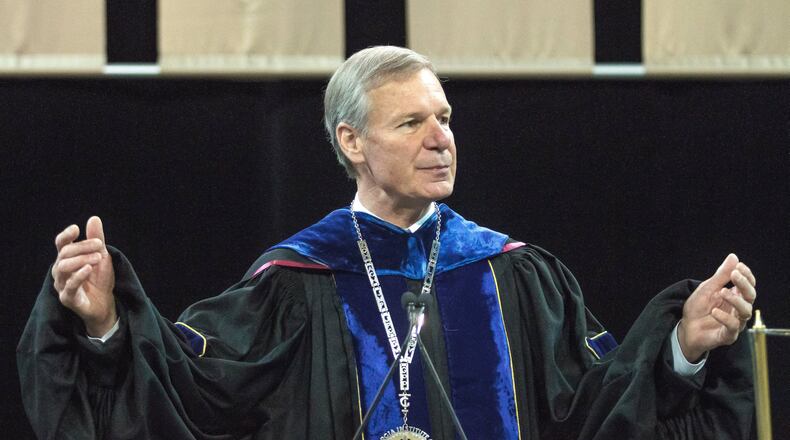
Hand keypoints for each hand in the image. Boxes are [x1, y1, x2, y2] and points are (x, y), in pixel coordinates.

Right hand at [52, 216, 115, 336]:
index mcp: (67, 259)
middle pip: (64, 254)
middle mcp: (60, 271)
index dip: (66, 235)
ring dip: (81, 259)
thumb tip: (93, 218)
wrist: (105, 303)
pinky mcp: (67, 298)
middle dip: (83, 247)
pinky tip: (88, 269)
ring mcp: (62, 284)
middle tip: (100, 246)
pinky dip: (78, 275)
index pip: (61, 244)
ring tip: (98, 257)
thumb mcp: (102, 256)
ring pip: (63, 267)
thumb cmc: (100, 279)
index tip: (76, 229)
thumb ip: (97, 239)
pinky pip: (69, 286)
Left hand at [678, 254, 756, 361]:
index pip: (749, 285)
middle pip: (750, 296)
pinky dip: (724, 318)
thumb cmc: (698, 308)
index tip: (738, 267)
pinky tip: (714, 311)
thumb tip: (734, 257)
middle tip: (734, 275)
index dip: (746, 275)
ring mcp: (735, 322)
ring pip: (745, 311)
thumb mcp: (707, 288)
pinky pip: (732, 327)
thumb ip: (721, 275)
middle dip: (744, 284)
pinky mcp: (728, 335)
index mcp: (735, 296)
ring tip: (722, 292)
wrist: (686, 328)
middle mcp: (738, 309)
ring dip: (735, 300)